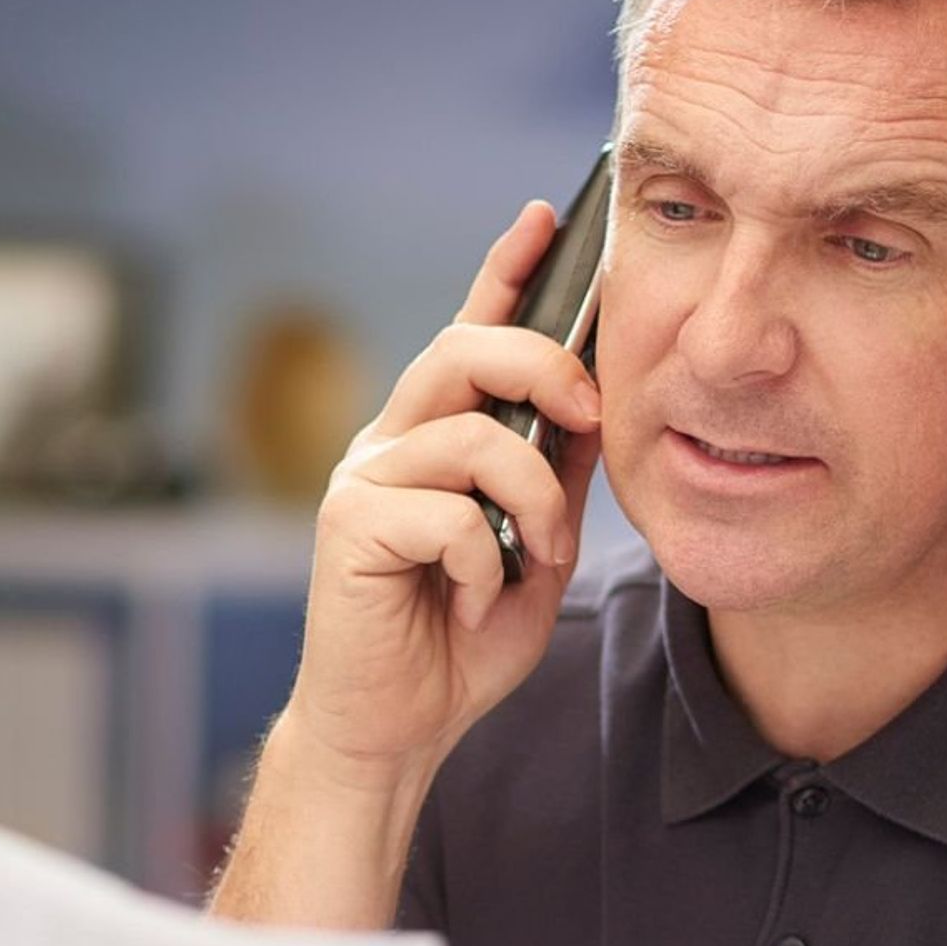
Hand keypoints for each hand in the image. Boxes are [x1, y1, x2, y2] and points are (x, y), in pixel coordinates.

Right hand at [282, 200, 603, 794]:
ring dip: (532, 502)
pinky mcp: (347, 525)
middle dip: (544, 366)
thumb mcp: (536, 550)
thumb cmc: (458, 641)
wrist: (396, 730)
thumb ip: (558, 477)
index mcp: (436, 438)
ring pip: (472, 437)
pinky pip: (447, 514)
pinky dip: (480, 564)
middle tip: (592, 414)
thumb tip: (600, 403)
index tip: (548, 215)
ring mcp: (363, 479)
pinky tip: (464, 600)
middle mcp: (392, 443)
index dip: (504, 270)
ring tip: (535, 559)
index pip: (470, 332)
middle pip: (463, 349)